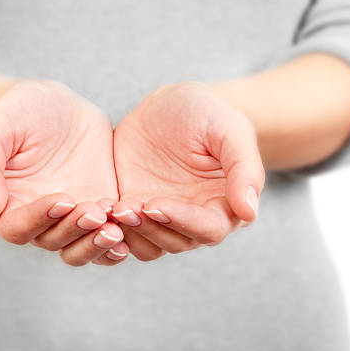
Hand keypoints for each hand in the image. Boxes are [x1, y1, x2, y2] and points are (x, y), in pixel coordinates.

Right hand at [0, 80, 128, 265]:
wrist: (55, 104)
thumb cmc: (16, 113)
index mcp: (4, 206)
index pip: (17, 228)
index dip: (38, 219)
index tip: (62, 199)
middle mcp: (36, 219)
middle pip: (53, 241)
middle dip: (75, 231)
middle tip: (96, 212)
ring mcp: (68, 217)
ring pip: (80, 247)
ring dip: (97, 244)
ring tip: (116, 230)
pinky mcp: (97, 208)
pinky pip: (105, 236)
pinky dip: (117, 242)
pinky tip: (130, 233)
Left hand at [112, 82, 264, 260]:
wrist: (168, 105)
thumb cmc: (206, 112)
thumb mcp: (228, 128)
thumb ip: (244, 168)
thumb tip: (250, 213)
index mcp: (224, 204)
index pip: (209, 229)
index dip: (184, 221)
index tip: (156, 204)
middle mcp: (194, 218)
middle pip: (176, 242)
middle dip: (150, 228)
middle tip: (126, 207)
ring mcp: (162, 218)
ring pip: (149, 246)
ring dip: (130, 233)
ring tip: (113, 207)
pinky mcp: (134, 211)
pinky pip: (123, 235)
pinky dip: (111, 229)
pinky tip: (99, 209)